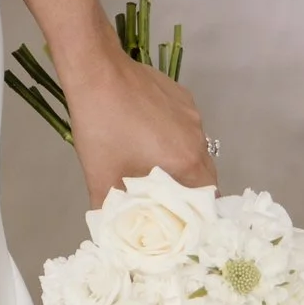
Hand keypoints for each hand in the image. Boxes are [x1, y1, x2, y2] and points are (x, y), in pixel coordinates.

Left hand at [61, 41, 215, 206]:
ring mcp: (192, 115)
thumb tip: (110, 232)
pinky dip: (172, 138)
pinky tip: (144, 135)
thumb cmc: (102, 128)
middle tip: (163, 201)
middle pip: (204, 174)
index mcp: (186, 161)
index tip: (179, 220)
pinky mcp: (182, 96)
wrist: (97, 72)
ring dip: (178, 162)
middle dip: (187, 190)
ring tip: (151, 168)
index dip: (196, 213)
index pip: (206, 198)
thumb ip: (110, 210)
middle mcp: (198, 138)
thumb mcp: (101, 177)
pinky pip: (184, 126)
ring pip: (193, 149)